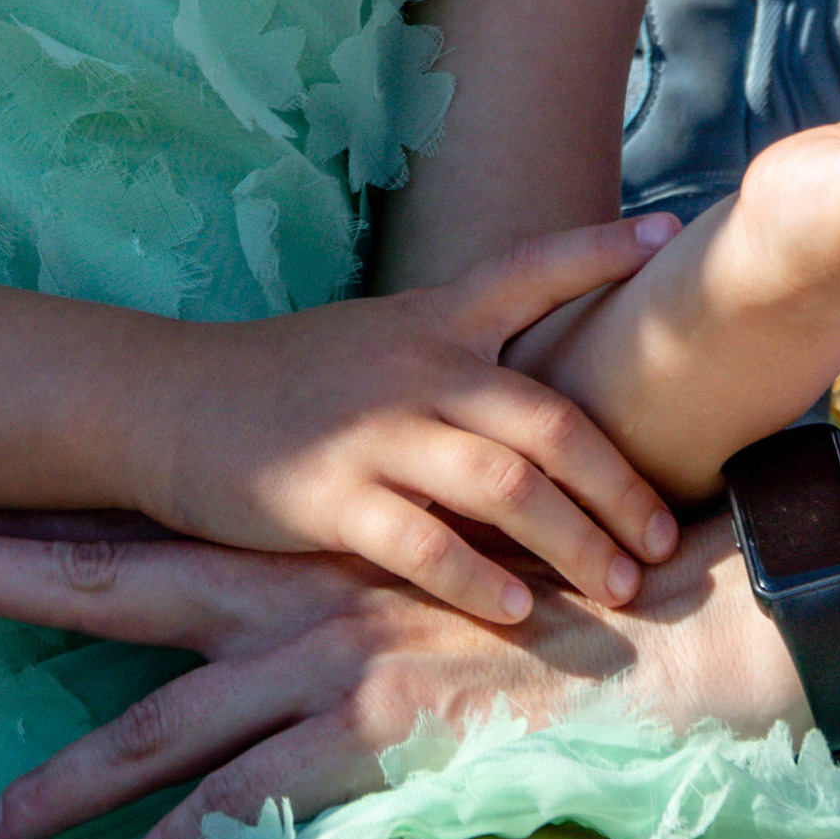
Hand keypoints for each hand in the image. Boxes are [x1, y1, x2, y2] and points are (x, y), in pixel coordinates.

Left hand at [0, 505, 839, 838]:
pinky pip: (260, 809)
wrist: (684, 607)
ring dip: (58, 784)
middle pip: (112, 584)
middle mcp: (300, 591)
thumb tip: (317, 605)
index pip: (144, 524)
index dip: (31, 518)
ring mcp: (335, 662)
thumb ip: (376, 568)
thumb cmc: (575, 576)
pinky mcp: (381, 733)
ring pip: (161, 728)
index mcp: (309, 544)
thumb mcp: (456, 552)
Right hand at [123, 220, 682, 622]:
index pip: (528, 269)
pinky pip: (421, 542)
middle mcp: (415, 365)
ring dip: (572, 542)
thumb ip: (461, 366)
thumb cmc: (290, 384)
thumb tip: (555, 422)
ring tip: (618, 587)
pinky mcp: (328, 495)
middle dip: (618, 485)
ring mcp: (374, 431)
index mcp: (433, 318)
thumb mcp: (381, 342)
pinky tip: (517, 609)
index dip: (598, 251)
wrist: (170, 402)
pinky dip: (477, 579)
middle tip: (664, 540)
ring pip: (502, 484)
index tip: (669, 229)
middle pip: (547, 419)